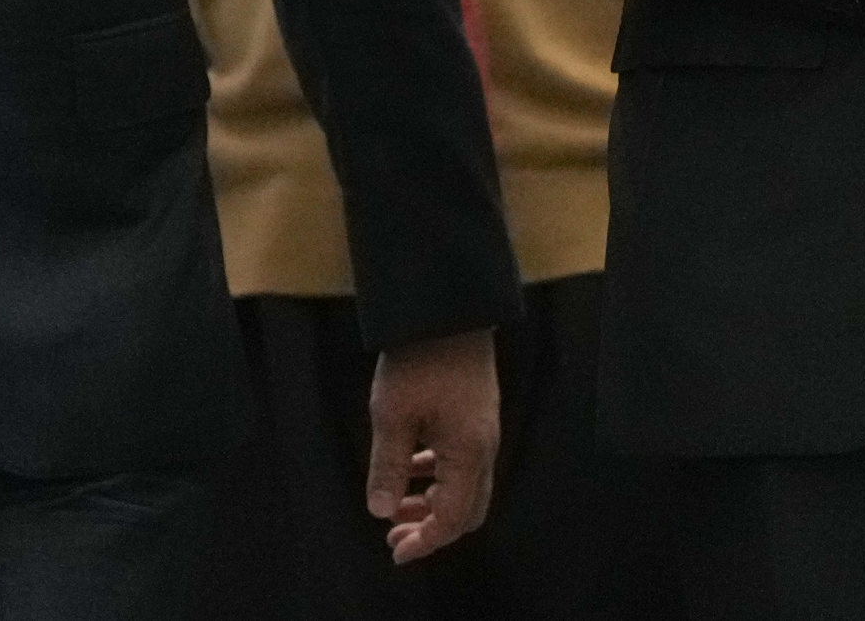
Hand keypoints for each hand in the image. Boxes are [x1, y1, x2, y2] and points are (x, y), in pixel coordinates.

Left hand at [364, 328, 499, 563]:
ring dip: (432, 502)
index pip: (451, 519)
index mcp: (468, 455)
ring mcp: (483, 431)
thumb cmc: (418, 362)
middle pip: (467, 510)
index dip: (425, 542)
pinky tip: (410, 468)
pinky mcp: (476, 416)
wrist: (446, 310)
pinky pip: (461, 461)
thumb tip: (380, 512)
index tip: (396, 553)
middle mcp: (484, 449)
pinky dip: (437, 476)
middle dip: (432, 529)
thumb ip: (388, 468)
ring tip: (396, 506)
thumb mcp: (392, 417)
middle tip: (395, 536)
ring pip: (465, 486)